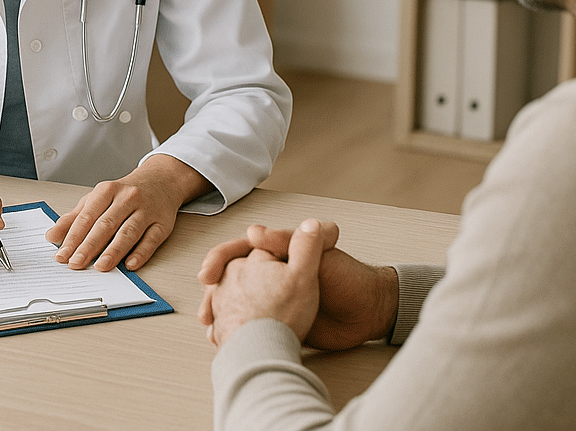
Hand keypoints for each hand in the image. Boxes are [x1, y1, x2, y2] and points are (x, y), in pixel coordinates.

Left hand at [46, 154, 208, 271]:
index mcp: (108, 190)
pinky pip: (152, 239)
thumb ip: (75, 217)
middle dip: (89, 245)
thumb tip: (52, 236)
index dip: (72, 237)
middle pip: (106, 224)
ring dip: (114, 251)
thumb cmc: (125, 193)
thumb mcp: (98, 199)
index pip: (87, 217)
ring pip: (129, 232)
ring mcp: (147, 210)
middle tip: (76, 264)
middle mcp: (128, 198)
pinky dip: (141, 252)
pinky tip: (130, 264)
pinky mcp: (163, 223)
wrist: (161, 180)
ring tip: (100, 266)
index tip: (62, 256)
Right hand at [199, 222, 398, 350]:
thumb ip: (287, 241)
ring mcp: (274, 298)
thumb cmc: (348, 277)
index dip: (220, 260)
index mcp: (277, 251)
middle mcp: (272, 272)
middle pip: (231, 278)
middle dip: (214, 294)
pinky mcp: (280, 322)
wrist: (370, 314)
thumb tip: (251, 232)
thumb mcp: (316, 255)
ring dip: (222, 314)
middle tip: (205, 313)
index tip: (208, 275)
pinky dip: (237, 333)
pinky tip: (227, 344)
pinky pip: (253, 324)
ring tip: (213, 331)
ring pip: (237, 303)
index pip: (239, 250)